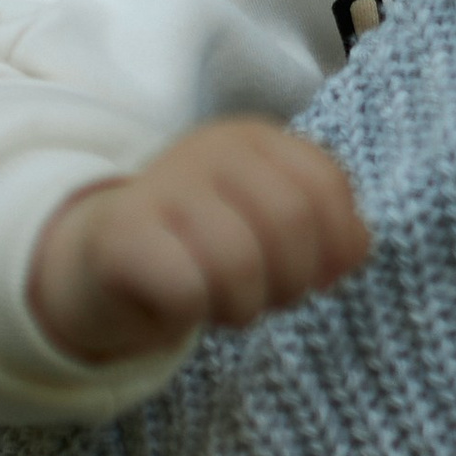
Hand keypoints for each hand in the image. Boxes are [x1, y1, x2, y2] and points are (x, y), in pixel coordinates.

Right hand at [26, 119, 370, 366]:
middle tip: (265, 297)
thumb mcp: (270, 224)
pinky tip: (176, 307)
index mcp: (255, 140)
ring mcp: (161, 187)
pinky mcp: (121, 235)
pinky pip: (187, 290)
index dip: (334, 246)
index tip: (317, 276)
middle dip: (291, 282)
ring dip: (242, 306)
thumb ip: (325, 226)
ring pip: (239, 263)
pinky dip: (192, 315)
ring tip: (222, 303)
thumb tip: (356, 248)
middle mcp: (210, 150)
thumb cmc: (201, 247)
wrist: (99, 264)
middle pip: (290, 223)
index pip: (325, 186)